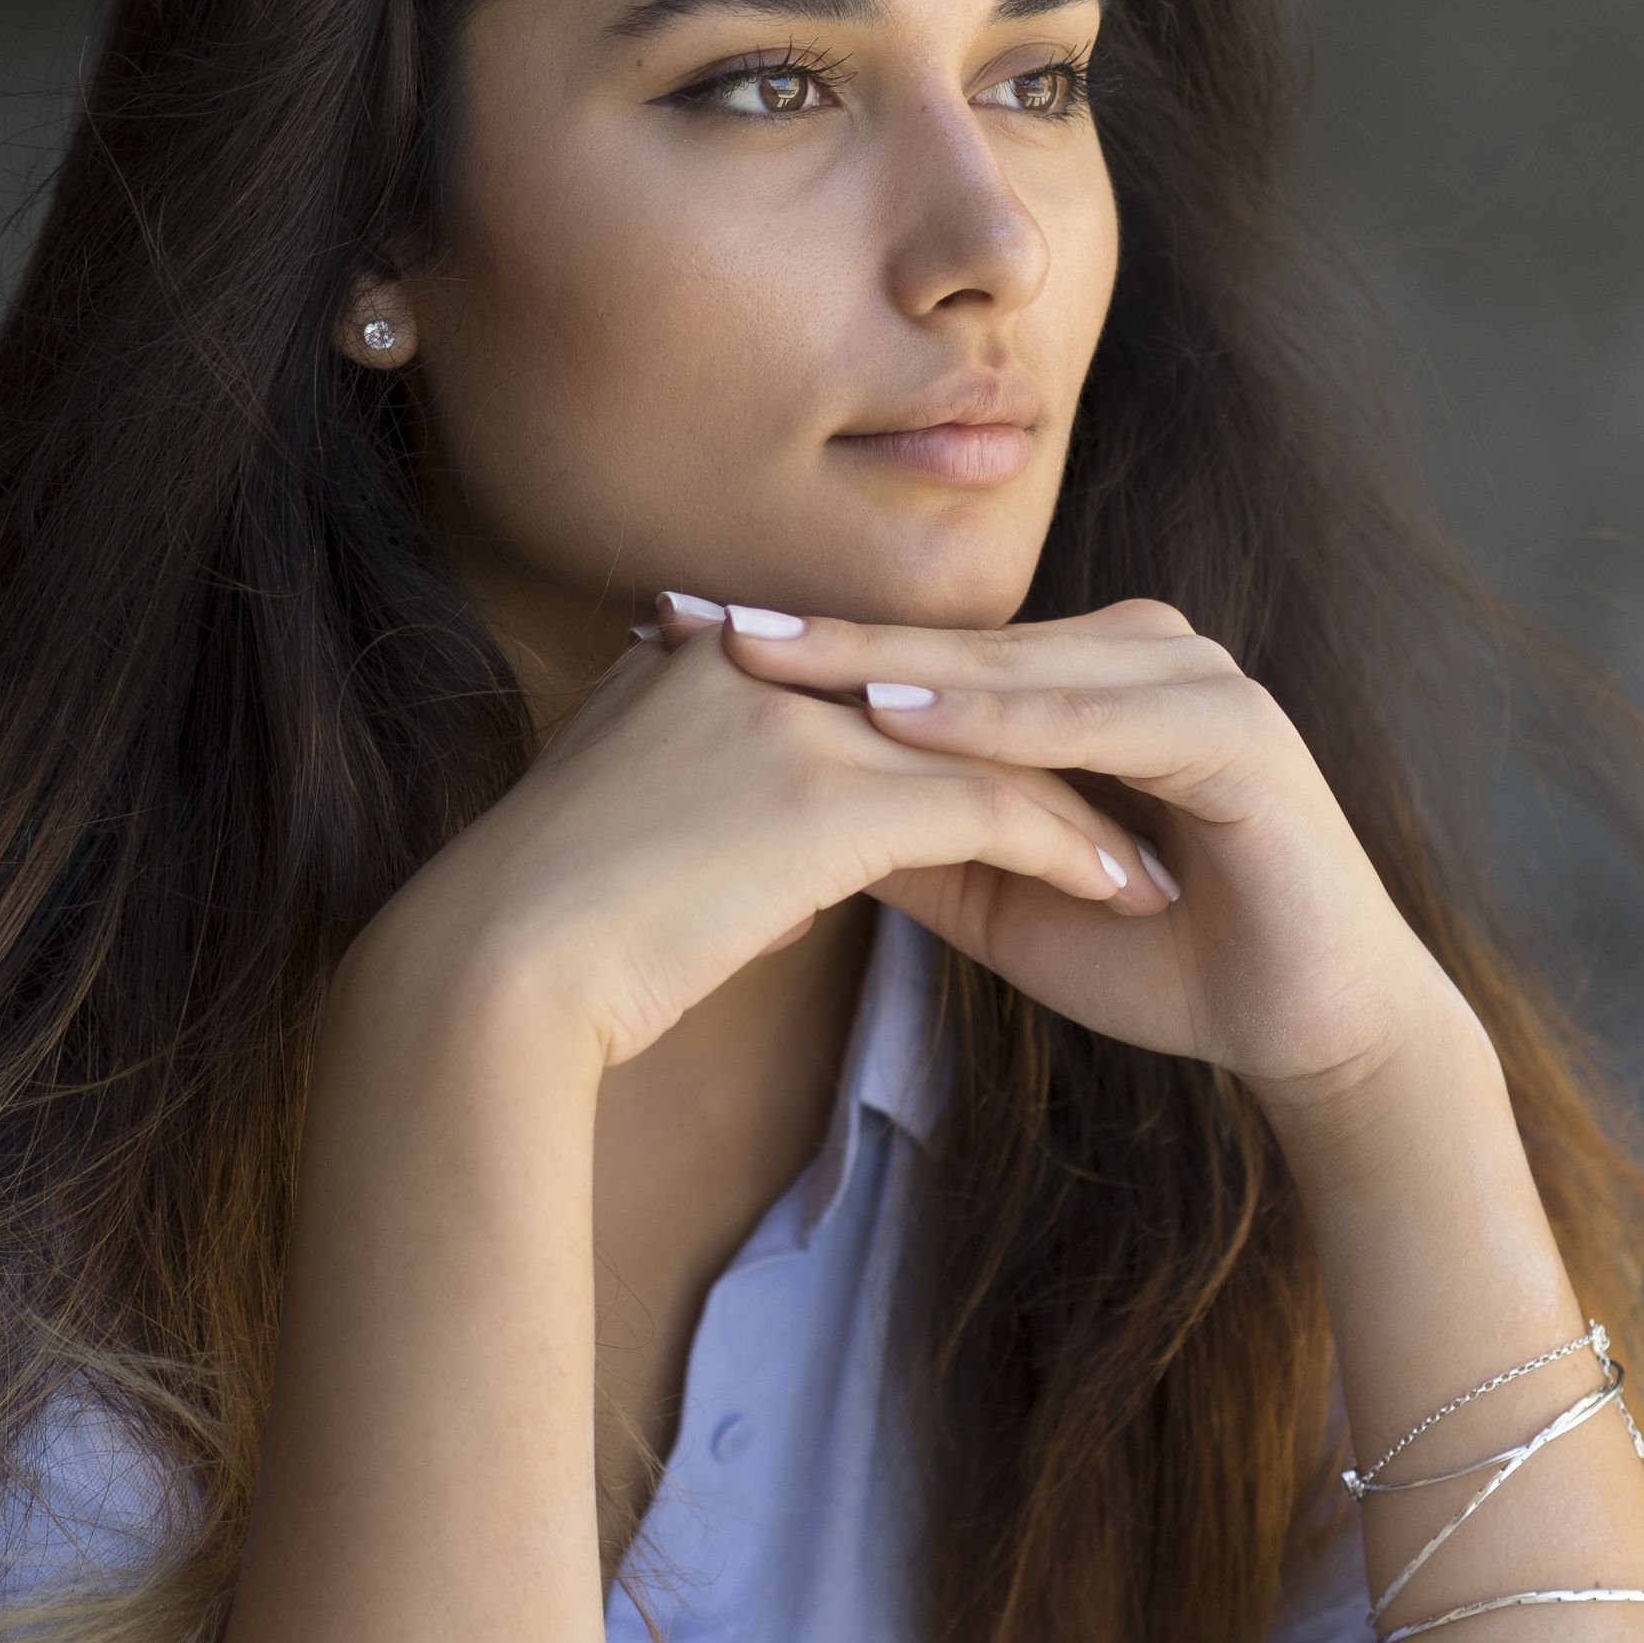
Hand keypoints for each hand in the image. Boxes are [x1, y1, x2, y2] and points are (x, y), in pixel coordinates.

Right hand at [359, 603, 1175, 1072]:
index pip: (878, 681)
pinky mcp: (836, 797)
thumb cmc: (545, 942)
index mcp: (706, 664)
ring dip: (1085, 806)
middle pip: (949, 698)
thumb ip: (703, 809)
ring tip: (1154, 864)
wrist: (490, 978)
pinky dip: (1073, 852)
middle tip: (1132, 799)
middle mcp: (759, 665)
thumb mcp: (628, 835)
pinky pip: (997, 810)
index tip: (1036, 780)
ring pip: (990, 745)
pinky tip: (1125, 898)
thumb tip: (766, 855)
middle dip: (1046, 754)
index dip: (965, 735)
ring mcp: (800, 720)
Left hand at [675, 595, 1472, 1111]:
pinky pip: (1098, 718)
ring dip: (893, 666)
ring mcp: (1192, 680)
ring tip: (774, 662)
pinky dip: (1001, 722)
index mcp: (1083, 683)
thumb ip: (915, 844)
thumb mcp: (1004, 900)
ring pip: (1016, 666)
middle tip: (693, 617)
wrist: (1305, 1027)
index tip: (678, 644)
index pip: (925, 657)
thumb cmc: (1164, 962)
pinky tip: (905, 723)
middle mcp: (1137, 656)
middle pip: (955, 642)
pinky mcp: (1237, 732)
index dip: (806, 651)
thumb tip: (784, 814)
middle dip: (822, 636)